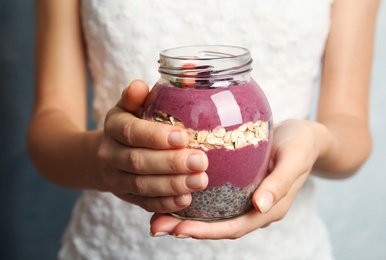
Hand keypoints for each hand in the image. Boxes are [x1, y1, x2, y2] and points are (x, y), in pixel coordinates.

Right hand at [94, 80, 208, 212]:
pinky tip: (186, 200)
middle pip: (139, 161)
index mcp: (113, 127)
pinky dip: (165, 203)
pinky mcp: (127, 197)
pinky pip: (145, 203)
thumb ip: (134, 97)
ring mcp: (117, 179)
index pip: (131, 132)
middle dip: (171, 163)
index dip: (156, 136)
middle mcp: (110, 154)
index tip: (183, 137)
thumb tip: (140, 85)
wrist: (103, 156)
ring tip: (200, 181)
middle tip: (201, 161)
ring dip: (173, 185)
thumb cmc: (127, 126)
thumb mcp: (127, 107)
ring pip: (143, 185)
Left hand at [150, 119, 321, 238]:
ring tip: (156, 215)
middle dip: (187, 228)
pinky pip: (213, 197)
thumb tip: (260, 206)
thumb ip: (280, 182)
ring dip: (185, 216)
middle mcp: (253, 207)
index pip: (234, 227)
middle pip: (218, 225)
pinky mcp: (238, 185)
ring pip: (212, 213)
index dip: (207, 231)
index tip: (179, 229)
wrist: (306, 136)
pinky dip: (193, 197)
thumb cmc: (301, 144)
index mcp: (268, 208)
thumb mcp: (295, 158)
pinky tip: (174, 190)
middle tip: (157, 226)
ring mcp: (244, 197)